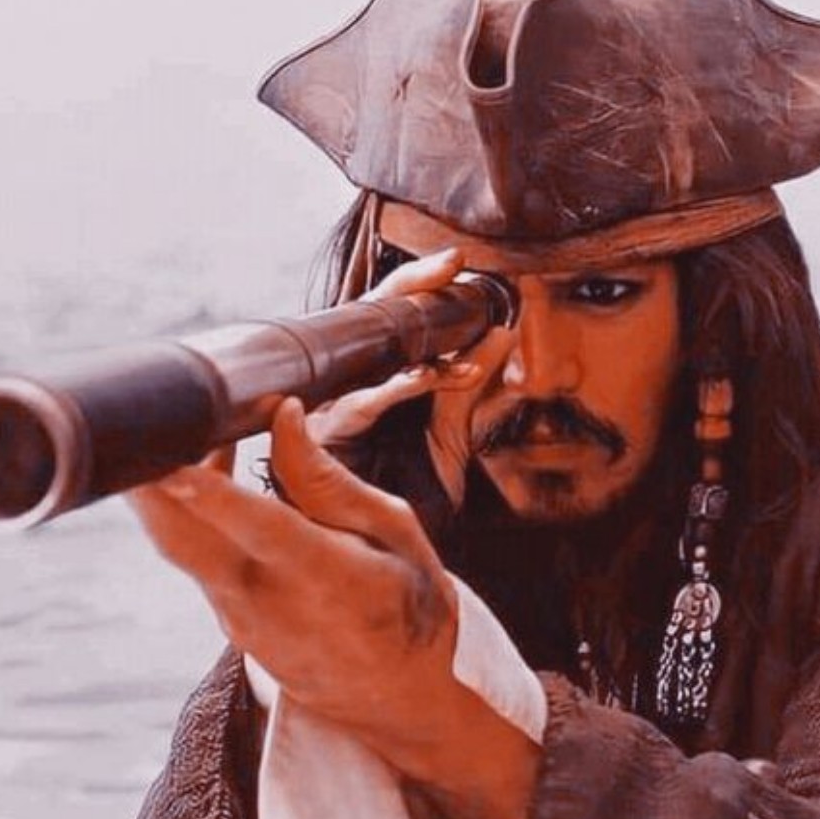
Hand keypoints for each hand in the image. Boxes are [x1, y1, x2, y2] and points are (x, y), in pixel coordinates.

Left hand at [128, 397, 457, 733]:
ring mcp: (238, 619)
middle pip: (183, 540)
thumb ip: (330, 481)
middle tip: (125, 421)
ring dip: (161, 489)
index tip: (168, 456)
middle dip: (144, 481)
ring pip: (181, 546)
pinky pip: (197, 559)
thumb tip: (284, 419)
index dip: (209, 490)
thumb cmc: (410, 604)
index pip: (256, 527)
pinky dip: (187, 513)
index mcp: (325, 576)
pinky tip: (200, 470)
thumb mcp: (395, 532)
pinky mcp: (228, 623)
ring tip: (169, 426)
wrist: (400, 698)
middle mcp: (268, 603)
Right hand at [307, 248, 513, 507]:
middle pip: (370, 314)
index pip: (390, 309)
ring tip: (451, 331)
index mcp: (373, 372)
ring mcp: (327, 406)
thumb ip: (469, 385)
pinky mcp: (317, 440)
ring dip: (411, 341)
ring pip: (364, 355)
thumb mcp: (450, 431)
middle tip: (450, 268)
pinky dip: (393, 389)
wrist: (388, 558)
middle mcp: (344, 381)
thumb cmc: (410, 490)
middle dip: (410, 288)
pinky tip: (425, 379)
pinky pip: (357, 404)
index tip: (457, 260)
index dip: (420, 281)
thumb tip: (502, 333)